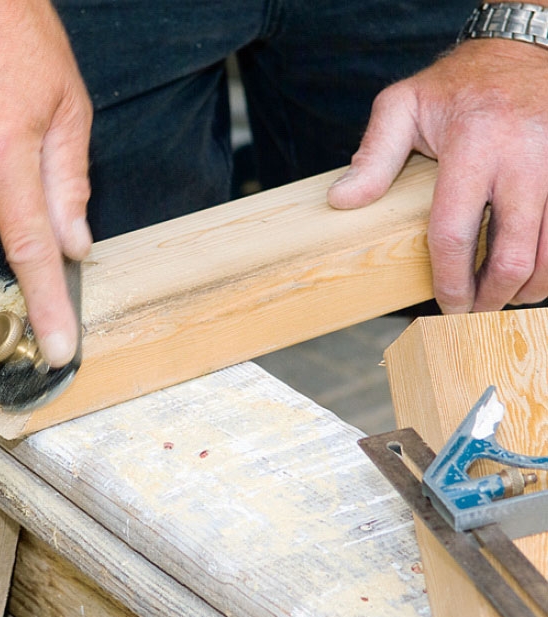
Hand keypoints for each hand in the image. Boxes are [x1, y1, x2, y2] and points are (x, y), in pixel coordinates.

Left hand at [327, 38, 547, 313]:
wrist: (522, 51)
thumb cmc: (456, 85)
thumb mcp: (402, 106)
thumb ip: (372, 156)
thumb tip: (341, 202)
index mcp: (475, 145)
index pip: (454, 232)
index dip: (449, 279)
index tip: (445, 304)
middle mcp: (525, 158)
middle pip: (513, 254)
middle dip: (490, 297)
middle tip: (472, 313)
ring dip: (526, 289)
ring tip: (500, 300)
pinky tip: (531, 276)